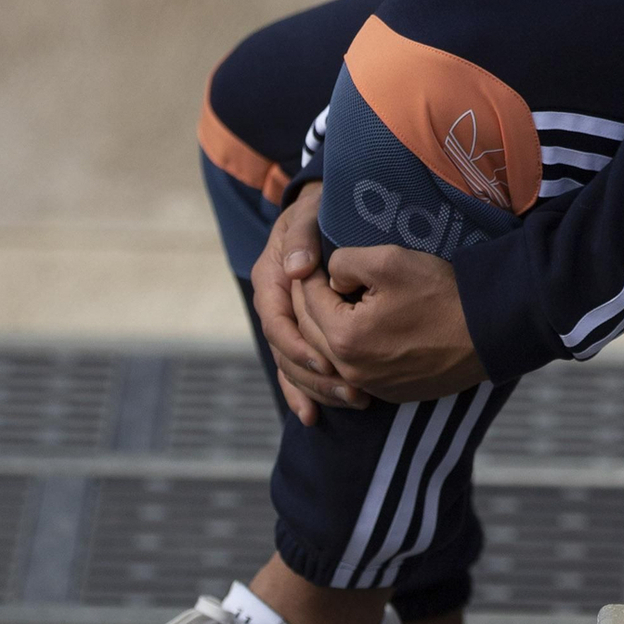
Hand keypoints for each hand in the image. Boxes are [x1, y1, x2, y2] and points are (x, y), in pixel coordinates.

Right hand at [251, 183, 371, 424]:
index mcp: (271, 278)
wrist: (326, 208)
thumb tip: (299, 270)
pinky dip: (304, 391)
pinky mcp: (300, 332)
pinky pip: (296, 367)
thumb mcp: (310, 213)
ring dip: (315, 388)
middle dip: (314, 375)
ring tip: (352, 402)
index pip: (277, 320)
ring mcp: (286, 320)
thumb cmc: (320, 208)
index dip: (297, 344)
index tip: (324, 360)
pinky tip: (315, 415)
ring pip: (290, 364)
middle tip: (350, 391)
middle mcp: (275, 304)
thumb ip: (304, 237)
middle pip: (285, 351)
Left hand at [293, 244, 488, 402]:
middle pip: (311, 331)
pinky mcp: (389, 392)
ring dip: (324, 328)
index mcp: (344, 338)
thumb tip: (330, 277)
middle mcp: (351, 371)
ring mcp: (371, 386)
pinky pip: (354, 372)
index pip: (307, 300)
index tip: (313, 256)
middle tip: (315, 276)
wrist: (489, 332)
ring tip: (333, 301)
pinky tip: (356, 330)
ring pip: (328, 355)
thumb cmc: (440, 294)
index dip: (307, 273)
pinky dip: (346, 351)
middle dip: (308, 301)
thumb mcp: (389, 260)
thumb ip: (344, 262)